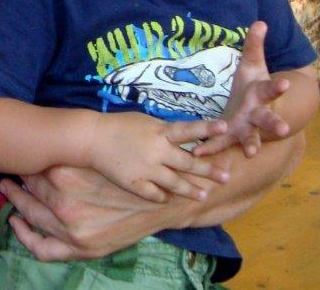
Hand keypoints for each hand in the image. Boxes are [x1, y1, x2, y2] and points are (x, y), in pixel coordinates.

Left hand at [0, 165, 214, 260]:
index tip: (15, 154)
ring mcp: (71, 228)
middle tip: (7, 171)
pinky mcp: (81, 248)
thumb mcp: (99, 154)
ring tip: (9, 192)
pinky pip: (41, 248)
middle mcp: (64, 201)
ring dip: (16, 203)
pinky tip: (17, 224)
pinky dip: (25, 236)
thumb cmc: (131, 171)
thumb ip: (69, 151)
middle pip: (27, 188)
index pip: (30, 165)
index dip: (21, 159)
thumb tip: (40, 138)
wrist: (166, 199)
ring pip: (29, 215)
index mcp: (67, 173)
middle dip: (15, 179)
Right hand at [90, 114, 229, 201]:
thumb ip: (163, 130)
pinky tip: (170, 199)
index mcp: (159, 132)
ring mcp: (147, 169)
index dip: (207, 129)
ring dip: (190, 190)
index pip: (188, 130)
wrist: (92, 138)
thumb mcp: (145, 121)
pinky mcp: (135, 183)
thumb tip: (182, 136)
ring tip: (203, 195)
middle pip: (188, 163)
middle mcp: (157, 151)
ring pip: (174, 183)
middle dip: (209, 171)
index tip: (225, 127)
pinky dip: (163, 197)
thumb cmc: (118, 125)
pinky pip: (155, 194)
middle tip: (227, 177)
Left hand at [194, 22, 290, 157]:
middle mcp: (258, 114)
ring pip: (251, 138)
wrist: (251, 111)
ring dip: (251, 144)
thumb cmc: (252, 85)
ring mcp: (246, 128)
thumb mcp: (252, 63)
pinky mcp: (230, 137)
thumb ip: (254, 44)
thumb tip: (260, 21)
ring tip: (251, 151)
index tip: (286, 83)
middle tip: (283, 128)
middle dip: (275, 123)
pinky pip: (221, 144)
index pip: (273, 88)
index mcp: (262, 94)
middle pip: (269, 119)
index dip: (279, 86)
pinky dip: (210, 148)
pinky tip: (198, 152)